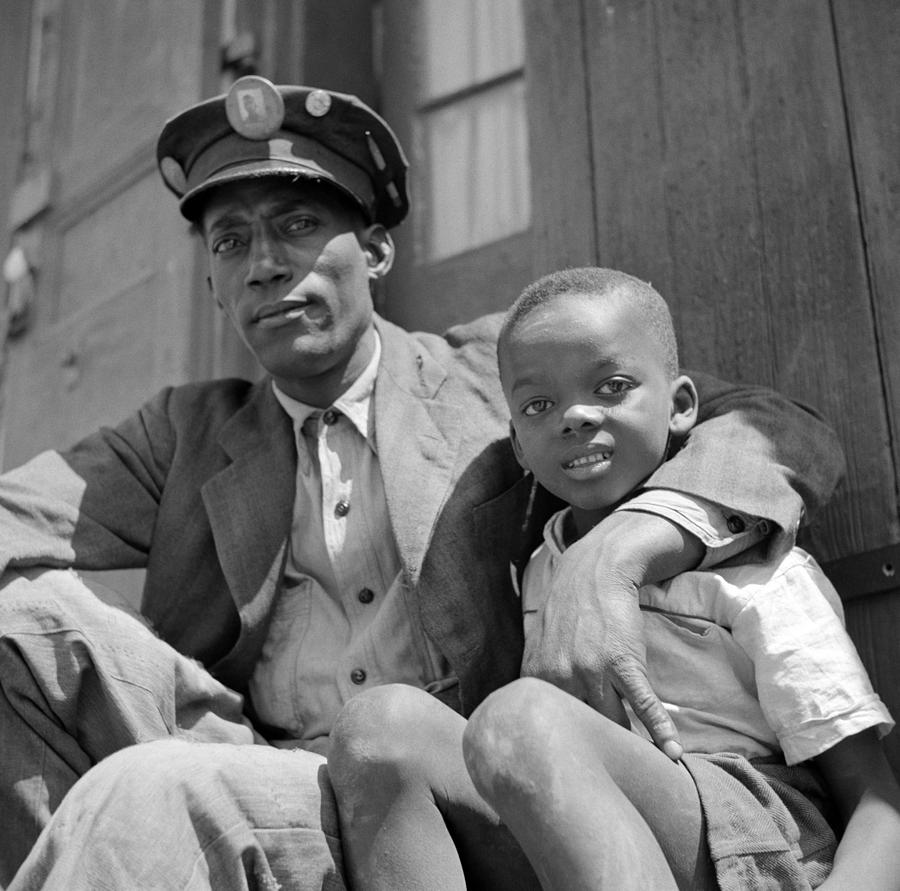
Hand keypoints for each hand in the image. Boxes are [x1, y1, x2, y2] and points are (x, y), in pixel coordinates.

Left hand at [521, 510, 703, 759]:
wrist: (596, 569)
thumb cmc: (570, 607)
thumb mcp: (539, 641)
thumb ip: (538, 676)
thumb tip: (533, 710)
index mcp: (537, 674)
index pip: (547, 724)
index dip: (560, 748)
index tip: (571, 770)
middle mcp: (560, 676)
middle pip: (580, 728)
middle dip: (594, 752)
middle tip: (606, 780)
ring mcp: (592, 670)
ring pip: (611, 722)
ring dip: (629, 747)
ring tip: (642, 773)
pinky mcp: (623, 662)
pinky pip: (643, 704)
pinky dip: (659, 729)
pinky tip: (673, 753)